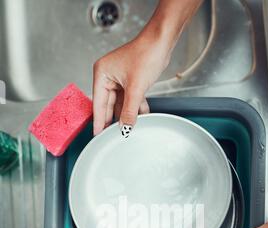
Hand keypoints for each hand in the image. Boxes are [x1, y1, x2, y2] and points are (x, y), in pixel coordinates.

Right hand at [93, 0, 203, 134]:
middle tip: (113, 136)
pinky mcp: (130, 81)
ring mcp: (119, 79)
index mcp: (102, 74)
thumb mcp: (136, 88)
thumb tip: (125, 127)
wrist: (162, 43)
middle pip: (108, 105)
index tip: (97, 135)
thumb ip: (129, 110)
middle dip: (114, 119)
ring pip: (120, 103)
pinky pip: (130, 99)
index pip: (98, 103)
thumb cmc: (146, 54)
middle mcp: (108, 76)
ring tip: (128, 129)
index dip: (99, 121)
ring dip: (127, 114)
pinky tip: (140, 117)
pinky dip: (135, 107)